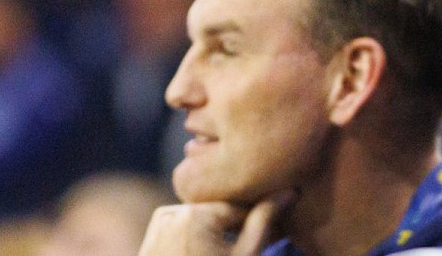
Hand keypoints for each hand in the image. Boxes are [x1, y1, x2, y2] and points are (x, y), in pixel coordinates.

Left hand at [138, 192, 293, 255]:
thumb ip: (264, 221)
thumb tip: (290, 192)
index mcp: (197, 213)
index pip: (241, 208)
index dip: (256, 226)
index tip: (266, 240)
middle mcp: (174, 210)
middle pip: (220, 213)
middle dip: (234, 230)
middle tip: (236, 253)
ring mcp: (160, 222)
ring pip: (204, 220)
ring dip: (216, 234)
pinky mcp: (152, 234)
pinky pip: (185, 227)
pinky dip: (196, 238)